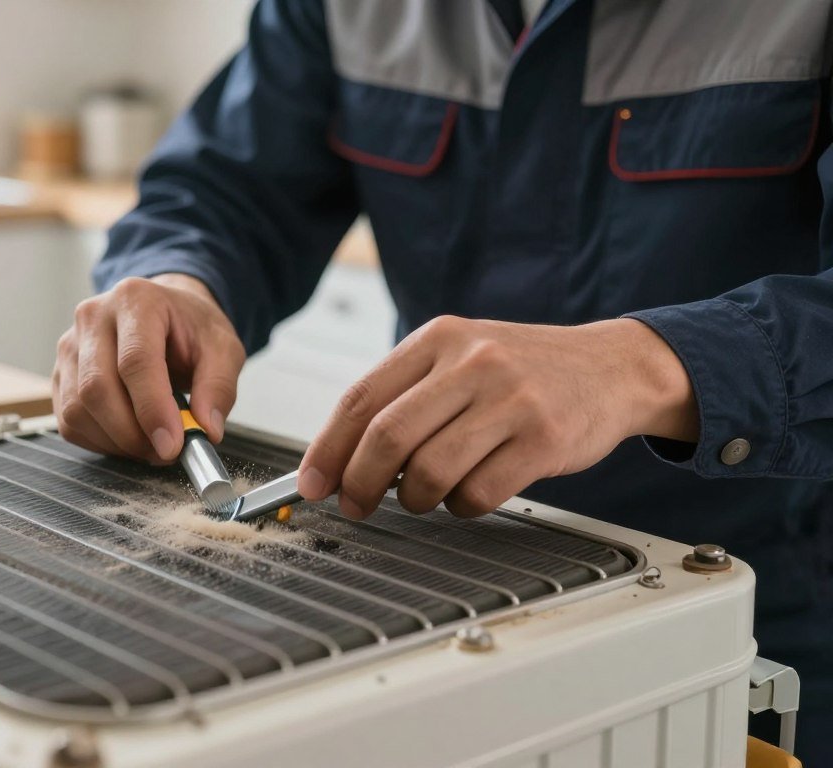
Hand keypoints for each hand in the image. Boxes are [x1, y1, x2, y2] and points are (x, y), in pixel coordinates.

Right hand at [54, 274, 245, 461]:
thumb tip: (205, 430)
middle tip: (166, 452)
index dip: (152, 409)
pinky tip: (129, 437)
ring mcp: (69, 346)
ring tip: (152, 443)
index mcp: (136, 300)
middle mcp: (93, 317)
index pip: (135, 361)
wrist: (166, 316)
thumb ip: (218, 387)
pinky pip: (69, 422)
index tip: (172, 446)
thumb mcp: (223, 348)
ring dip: (116, 441)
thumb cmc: (191, 329)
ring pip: (77, 410)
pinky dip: (100, 442)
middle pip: (97, 388)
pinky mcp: (59, 374)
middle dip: (132, 434)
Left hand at [297, 316, 697, 518]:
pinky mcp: (544, 440)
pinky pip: (477, 494)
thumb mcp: (459, 358)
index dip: (327, 448)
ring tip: (424, 494)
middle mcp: (473, 363)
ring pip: (429, 472)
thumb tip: (340, 459)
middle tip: (355, 505)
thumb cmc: (521, 371)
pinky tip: (468, 493)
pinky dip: (461, 507)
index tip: (311, 483)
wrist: (612, 367)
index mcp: (439, 338)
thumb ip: (404, 397)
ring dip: (415, 498)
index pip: (361, 398)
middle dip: (359, 483)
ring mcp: (511, 400)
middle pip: (388, 437)